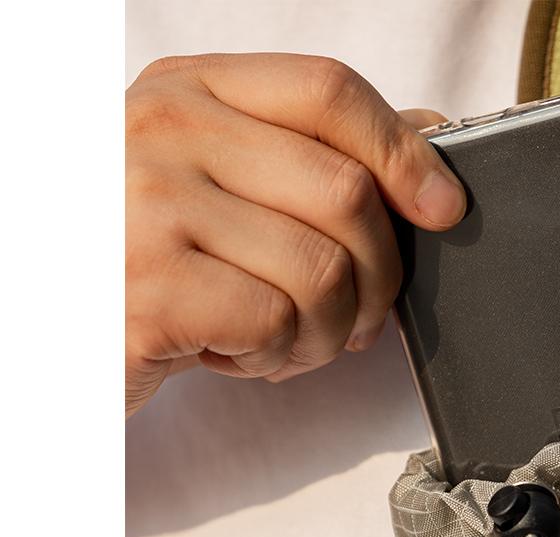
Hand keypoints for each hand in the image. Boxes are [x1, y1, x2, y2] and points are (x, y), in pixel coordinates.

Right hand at [125, 53, 464, 414]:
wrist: (48, 334)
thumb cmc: (147, 260)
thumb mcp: (223, 186)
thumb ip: (313, 154)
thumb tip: (430, 129)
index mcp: (191, 89)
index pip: (328, 90)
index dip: (406, 151)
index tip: (444, 208)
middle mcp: (166, 129)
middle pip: (348, 194)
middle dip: (379, 280)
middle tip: (354, 319)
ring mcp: (150, 204)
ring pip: (325, 272)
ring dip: (328, 333)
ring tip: (285, 342)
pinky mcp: (150, 287)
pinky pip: (278, 324)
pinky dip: (277, 359)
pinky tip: (233, 353)